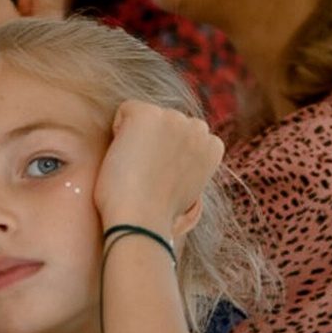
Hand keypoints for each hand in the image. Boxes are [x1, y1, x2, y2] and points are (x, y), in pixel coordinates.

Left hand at [92, 97, 222, 241]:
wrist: (143, 221)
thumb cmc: (158, 213)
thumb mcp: (188, 187)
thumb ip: (189, 163)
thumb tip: (174, 156)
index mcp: (213, 145)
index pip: (185, 134)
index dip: (168, 155)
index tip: (162, 177)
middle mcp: (198, 127)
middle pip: (166, 122)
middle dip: (155, 141)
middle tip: (147, 174)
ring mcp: (173, 118)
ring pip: (148, 116)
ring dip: (138, 135)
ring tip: (137, 167)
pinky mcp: (147, 114)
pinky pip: (125, 111)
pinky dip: (118, 130)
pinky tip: (124, 157)